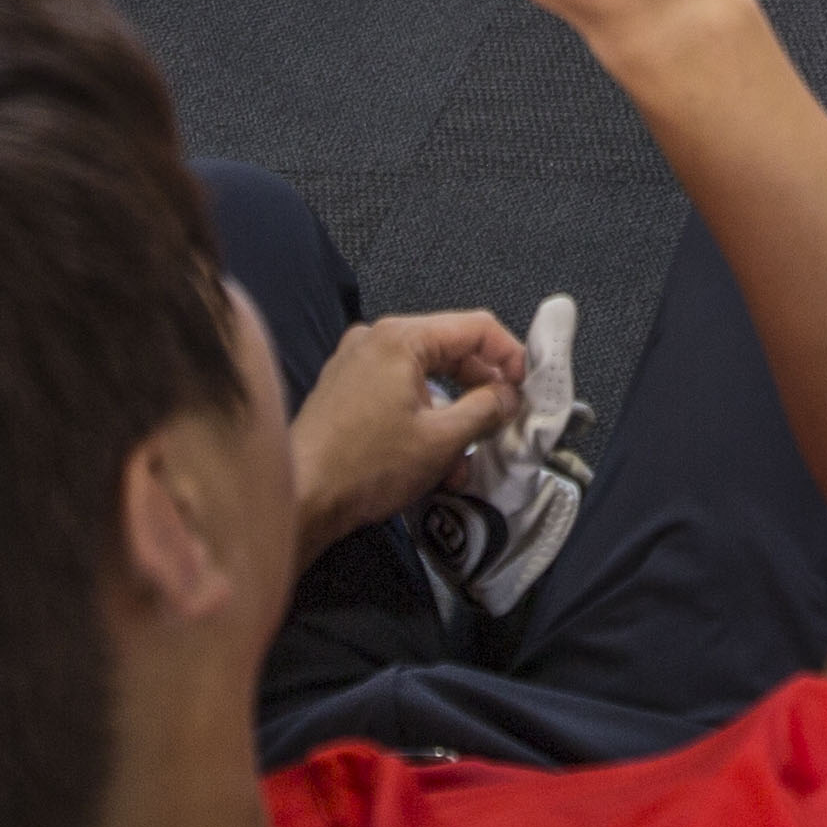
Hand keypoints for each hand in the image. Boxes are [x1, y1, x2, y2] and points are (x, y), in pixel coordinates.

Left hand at [287, 309, 530, 551]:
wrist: (298, 499)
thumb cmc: (366, 466)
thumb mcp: (441, 440)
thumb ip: (486, 409)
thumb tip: (509, 396)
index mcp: (400, 338)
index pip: (475, 327)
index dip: (511, 356)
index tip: (528, 388)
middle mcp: (375, 340)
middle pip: (450, 350)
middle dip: (482, 390)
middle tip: (504, 422)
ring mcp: (355, 364)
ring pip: (425, 378)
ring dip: (453, 415)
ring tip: (465, 459)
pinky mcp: (344, 391)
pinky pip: (398, 394)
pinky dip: (423, 419)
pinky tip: (434, 462)